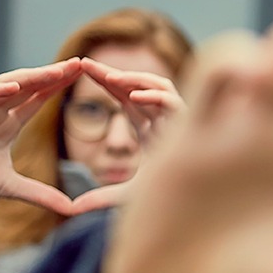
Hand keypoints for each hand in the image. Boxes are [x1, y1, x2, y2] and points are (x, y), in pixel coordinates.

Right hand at [0, 60, 82, 252]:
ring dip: (27, 78)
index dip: (58, 86)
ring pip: (2, 87)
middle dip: (51, 75)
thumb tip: (73, 209)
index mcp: (7, 125)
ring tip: (53, 71)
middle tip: (78, 63)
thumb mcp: (8, 188)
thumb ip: (40, 195)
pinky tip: (11, 88)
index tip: (83, 72)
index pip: (38, 99)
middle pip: (26, 87)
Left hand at [69, 58, 187, 214]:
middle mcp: (166, 121)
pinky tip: (133, 98)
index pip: (125, 97)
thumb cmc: (172, 200)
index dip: (105, 81)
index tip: (81, 68)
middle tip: (85, 63)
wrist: (201, 208)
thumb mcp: (129, 196)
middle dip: (112, 74)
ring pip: (161, 86)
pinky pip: (174, 102)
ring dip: (136, 79)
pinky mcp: (192, 126)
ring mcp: (180, 121)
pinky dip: (155, 97)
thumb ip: (101, 198)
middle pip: (138, 86)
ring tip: (109, 79)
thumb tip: (70, 209)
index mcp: (152, 129)